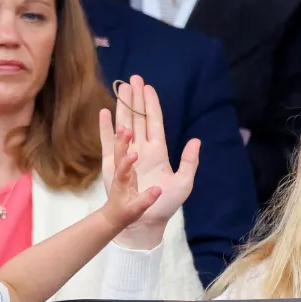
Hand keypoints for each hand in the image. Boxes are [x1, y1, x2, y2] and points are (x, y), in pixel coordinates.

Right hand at [100, 75, 199, 248]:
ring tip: (121, 90)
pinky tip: (104, 113)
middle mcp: (142, 150)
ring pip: (123, 126)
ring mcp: (127, 156)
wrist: (145, 222)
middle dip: (135, 99)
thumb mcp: (184, 183)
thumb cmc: (164, 205)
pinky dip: (105, 129)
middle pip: (138, 119)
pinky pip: (108, 144)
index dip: (151, 105)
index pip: (154, 123)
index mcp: (158, 152)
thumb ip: (189, 161)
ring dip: (122, 108)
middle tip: (133, 79)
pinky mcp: (112, 165)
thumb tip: (195, 140)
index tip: (147, 88)